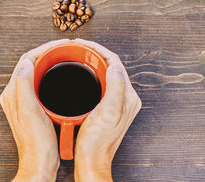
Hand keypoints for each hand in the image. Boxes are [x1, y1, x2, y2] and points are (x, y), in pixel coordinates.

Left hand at [0, 39, 70, 181]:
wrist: (40, 162)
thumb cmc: (36, 141)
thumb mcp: (30, 111)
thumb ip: (24, 85)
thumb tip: (25, 62)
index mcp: (13, 92)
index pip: (27, 60)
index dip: (45, 48)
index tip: (61, 43)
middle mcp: (15, 94)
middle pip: (31, 63)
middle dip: (48, 51)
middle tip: (66, 47)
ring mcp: (24, 100)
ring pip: (36, 71)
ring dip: (50, 61)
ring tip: (65, 55)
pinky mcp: (32, 106)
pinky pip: (41, 82)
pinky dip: (51, 74)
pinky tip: (62, 75)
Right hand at [73, 39, 141, 181]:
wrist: (91, 161)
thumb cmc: (97, 142)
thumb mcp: (108, 113)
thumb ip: (116, 88)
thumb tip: (115, 66)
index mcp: (128, 96)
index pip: (115, 62)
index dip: (98, 49)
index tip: (82, 44)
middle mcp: (125, 98)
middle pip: (111, 66)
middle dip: (94, 52)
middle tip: (77, 47)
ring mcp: (116, 103)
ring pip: (105, 73)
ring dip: (91, 62)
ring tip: (77, 55)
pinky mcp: (107, 108)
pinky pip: (100, 83)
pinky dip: (89, 74)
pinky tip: (78, 75)